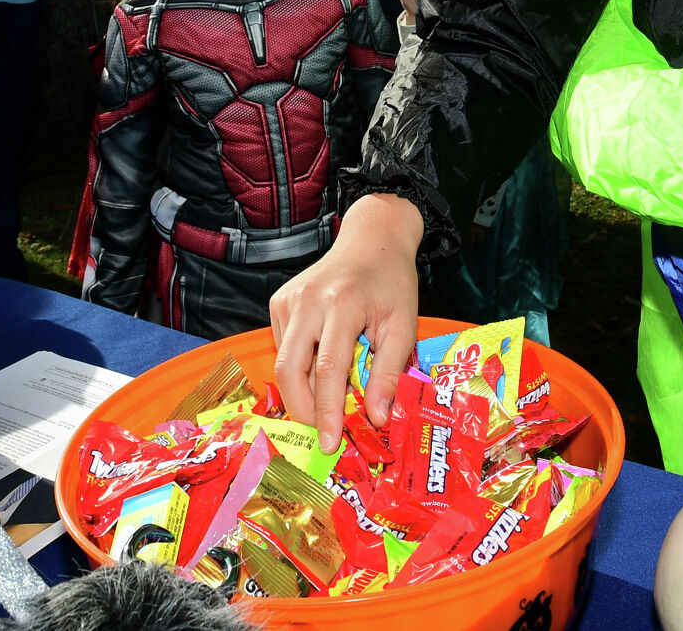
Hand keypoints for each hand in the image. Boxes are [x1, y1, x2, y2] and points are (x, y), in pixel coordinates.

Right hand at [271, 192, 423, 451]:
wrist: (372, 239)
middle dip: (303, 410)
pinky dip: (301, 368)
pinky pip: (284, 349)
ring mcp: (288, 300)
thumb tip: (376, 419)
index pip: (328, 368)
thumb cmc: (392, 283)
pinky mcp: (279, 302)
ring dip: (304, 391)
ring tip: (330, 399)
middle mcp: (307, 299)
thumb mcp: (404, 326)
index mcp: (342, 303)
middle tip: (323, 433)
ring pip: (283, 363)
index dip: (327, 411)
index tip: (330, 443)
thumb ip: (388, 373)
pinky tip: (323, 366)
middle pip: (289, 369)